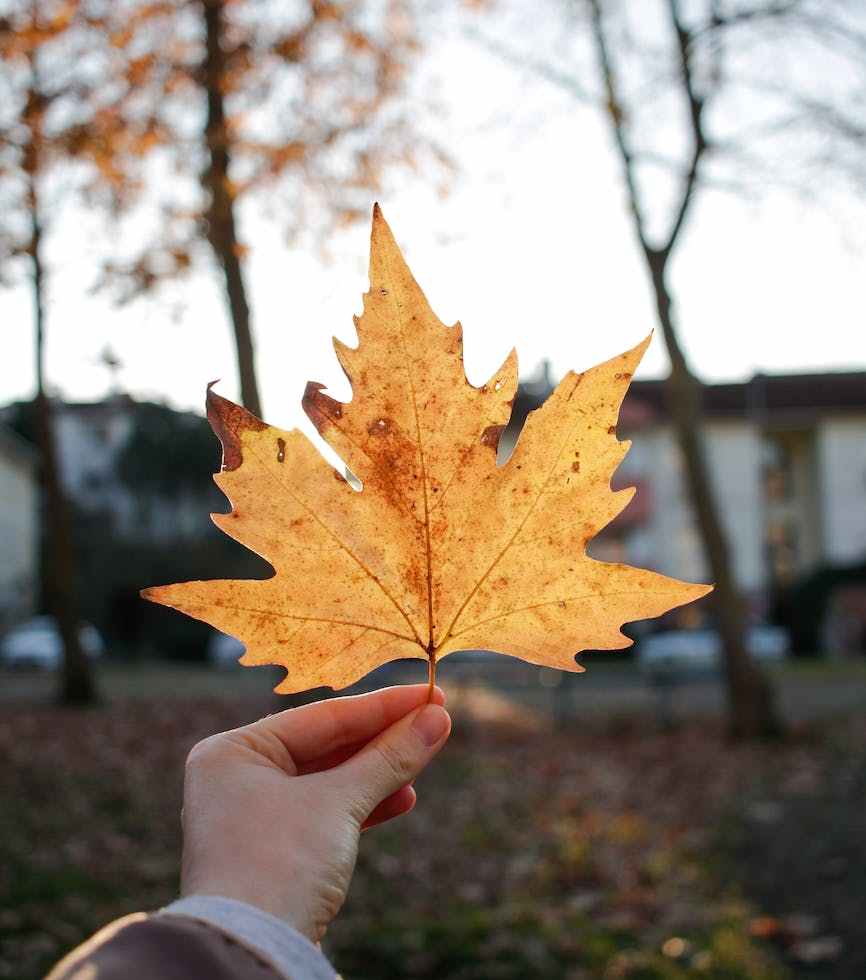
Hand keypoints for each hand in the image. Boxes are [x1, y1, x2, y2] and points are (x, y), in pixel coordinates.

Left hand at [179, 684, 450, 941]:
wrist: (248, 956)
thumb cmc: (277, 866)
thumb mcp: (337, 803)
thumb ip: (388, 758)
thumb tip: (438, 720)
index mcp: (232, 752)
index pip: (321, 717)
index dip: (382, 706)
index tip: (429, 694)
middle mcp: (236, 778)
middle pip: (326, 746)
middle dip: (384, 738)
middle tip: (436, 720)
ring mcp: (253, 817)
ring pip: (329, 781)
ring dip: (379, 772)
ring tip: (426, 755)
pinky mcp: (273, 852)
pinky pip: (325, 813)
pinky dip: (363, 806)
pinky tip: (404, 798)